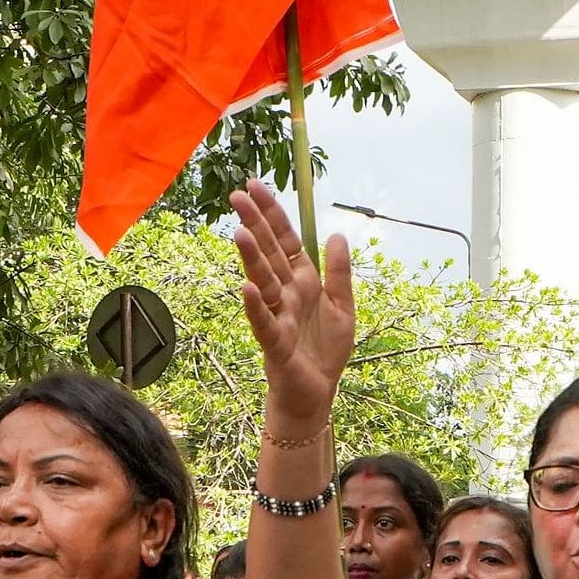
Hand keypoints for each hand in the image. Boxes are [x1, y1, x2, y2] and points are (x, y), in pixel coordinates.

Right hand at [229, 178, 354, 440]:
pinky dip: (256, 305)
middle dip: (255, 224)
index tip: (255, 185)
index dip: (272, 213)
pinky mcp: (275, 343)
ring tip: (239, 231)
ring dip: (252, 258)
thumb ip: (339, 272)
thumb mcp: (343, 307)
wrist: (317, 394)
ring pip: (263, 281)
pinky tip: (247, 287)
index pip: (285, 240)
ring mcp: (278, 316)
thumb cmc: (325, 352)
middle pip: (269, 253)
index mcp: (303, 282)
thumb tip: (337, 234)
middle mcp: (286, 294)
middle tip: (236, 195)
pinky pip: (263, 322)